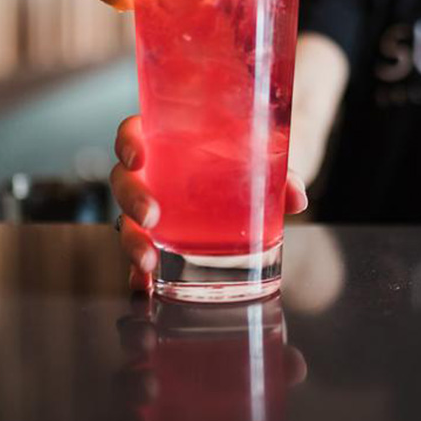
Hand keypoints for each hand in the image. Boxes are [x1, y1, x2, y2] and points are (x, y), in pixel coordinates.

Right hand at [111, 115, 309, 291]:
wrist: (251, 180)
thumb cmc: (244, 158)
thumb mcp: (261, 157)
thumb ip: (279, 173)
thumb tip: (296, 198)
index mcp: (166, 141)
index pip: (133, 133)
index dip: (128, 143)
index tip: (138, 157)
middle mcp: (151, 174)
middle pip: (123, 181)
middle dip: (132, 199)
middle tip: (150, 216)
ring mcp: (150, 208)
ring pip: (127, 222)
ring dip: (133, 242)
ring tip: (148, 263)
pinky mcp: (159, 239)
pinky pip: (142, 254)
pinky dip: (139, 273)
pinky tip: (146, 287)